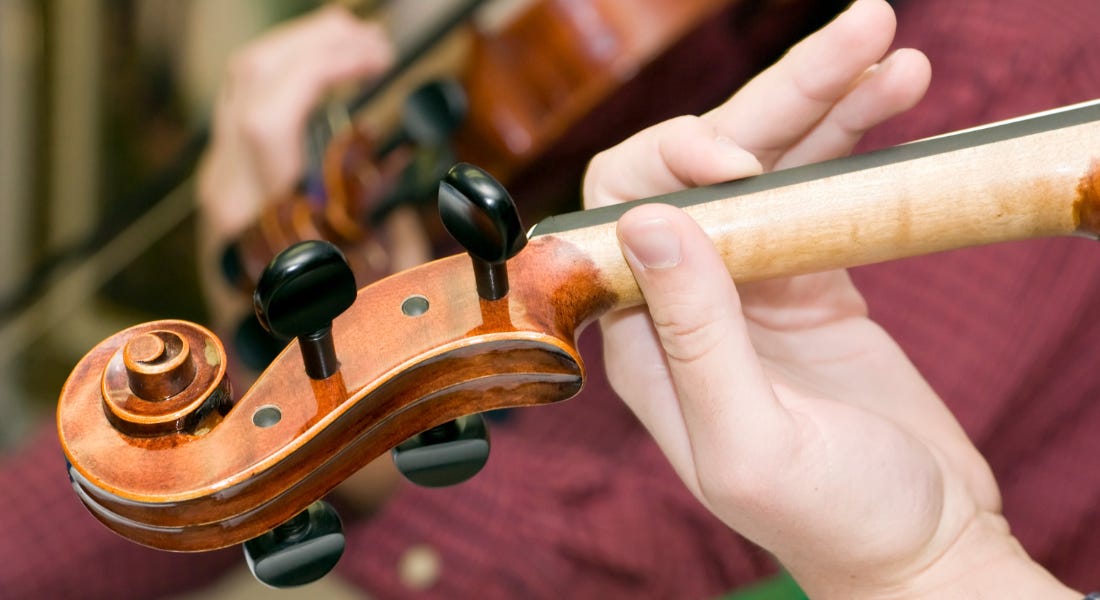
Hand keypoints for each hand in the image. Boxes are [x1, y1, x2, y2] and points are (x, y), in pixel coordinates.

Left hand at [194, 6, 404, 509]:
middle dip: (316, 45)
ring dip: (300, 53)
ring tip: (358, 46)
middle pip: (248, 84)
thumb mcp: (389, 315)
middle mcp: (229, 205)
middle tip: (375, 45)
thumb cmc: (338, 372)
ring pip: (240, 89)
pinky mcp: (228, 196)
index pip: (265, 119)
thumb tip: (445, 195)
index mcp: (265, 230)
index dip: (321, 70)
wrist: (275, 423)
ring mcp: (222, 198)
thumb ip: (411, 253)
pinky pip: (244, 111)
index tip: (378, 59)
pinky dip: (287, 77)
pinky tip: (330, 74)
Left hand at [584, 1, 1074, 596]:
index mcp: (641, 338)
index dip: (668, 164)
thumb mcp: (752, 441)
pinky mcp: (808, 276)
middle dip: (770, 99)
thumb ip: (695, 334)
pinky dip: (853, 140)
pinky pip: (817, 188)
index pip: (618, 212)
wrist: (917, 543)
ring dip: (822, 97)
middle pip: (701, 169)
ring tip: (887, 45)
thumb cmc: (832, 519)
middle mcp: (683, 299)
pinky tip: (895, 91)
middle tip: (856, 36)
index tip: (743, 162)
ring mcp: (749, 280)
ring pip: (768, 163)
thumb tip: (647, 219)